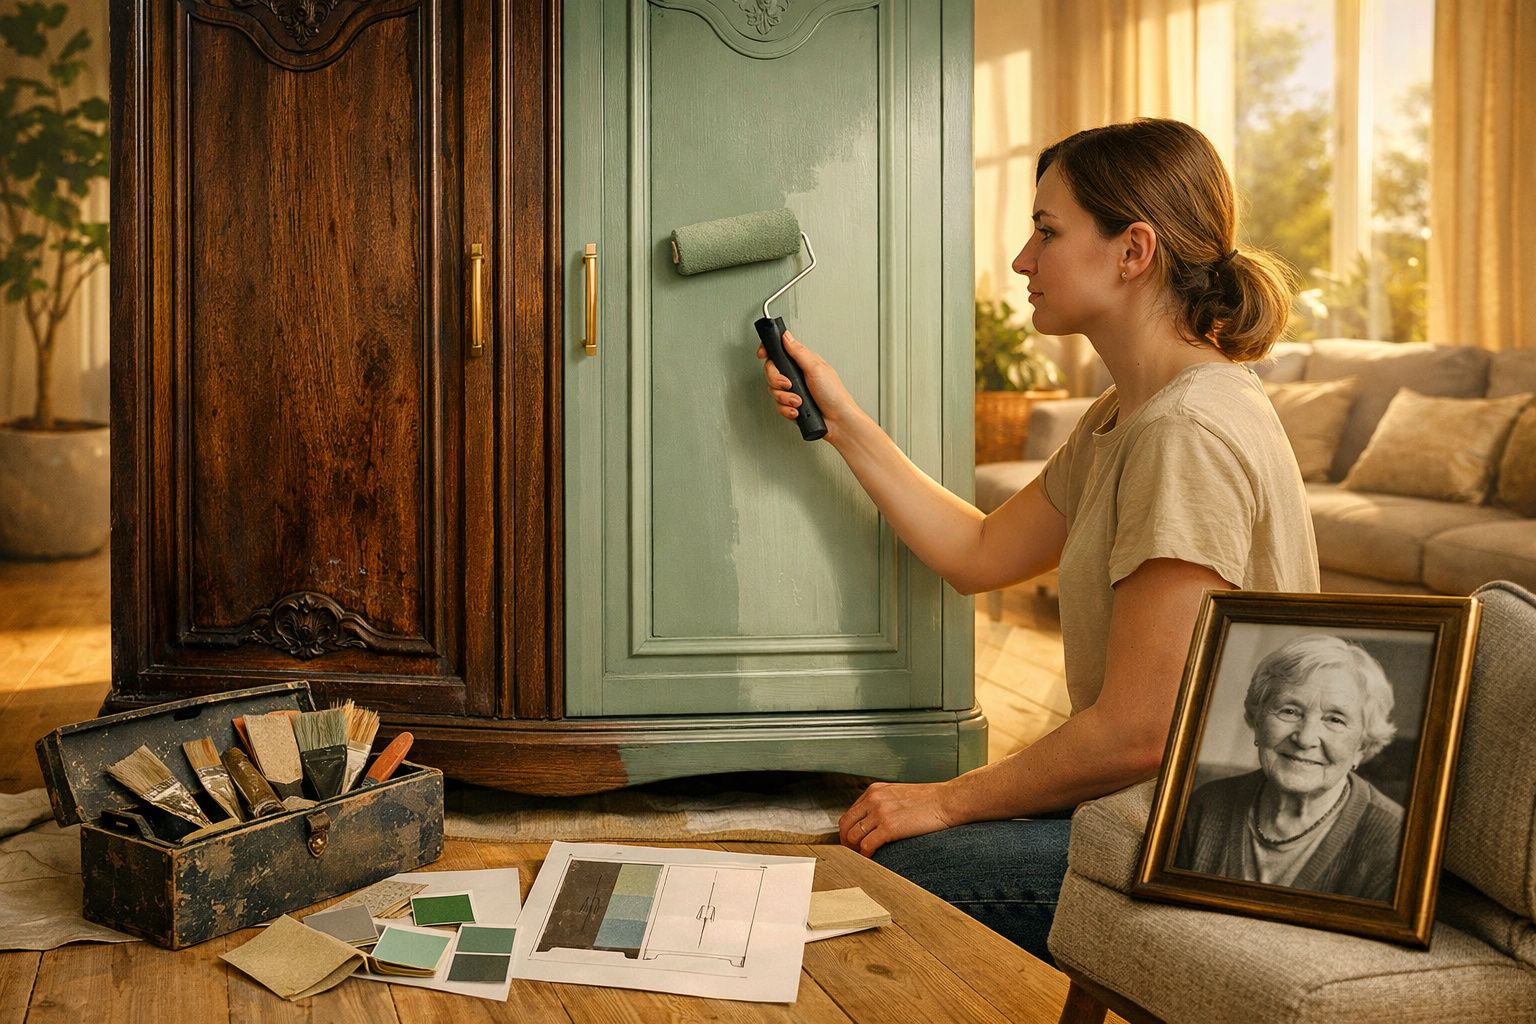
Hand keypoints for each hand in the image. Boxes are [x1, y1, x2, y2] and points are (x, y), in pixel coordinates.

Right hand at [757, 331, 857, 441]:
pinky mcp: (791, 406)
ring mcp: (793, 391)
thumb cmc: (834, 394)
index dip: (768, 351)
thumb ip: (799, 352)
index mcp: (802, 362)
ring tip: (799, 401)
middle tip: (789, 385)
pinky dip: (787, 410)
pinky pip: (778, 406)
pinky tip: (797, 411)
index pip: (779, 352)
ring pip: (773, 391)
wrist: (838, 421)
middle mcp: (796, 376)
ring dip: (785, 398)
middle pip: (771, 372)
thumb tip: (786, 336)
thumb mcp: (816, 368)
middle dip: (777, 380)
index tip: (762, 354)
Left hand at [838, 781, 957, 856]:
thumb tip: (873, 823)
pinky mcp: (889, 827)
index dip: (848, 831)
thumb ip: (883, 804)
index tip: (852, 843)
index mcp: (874, 791)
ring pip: (853, 836)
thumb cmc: (929, 801)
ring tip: (864, 859)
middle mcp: (873, 800)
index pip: (850, 813)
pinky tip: (873, 859)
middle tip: (853, 854)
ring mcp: (880, 813)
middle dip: (846, 842)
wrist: (948, 801)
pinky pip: (866, 845)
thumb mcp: (899, 795)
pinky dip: (866, 855)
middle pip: (845, 825)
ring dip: (855, 851)